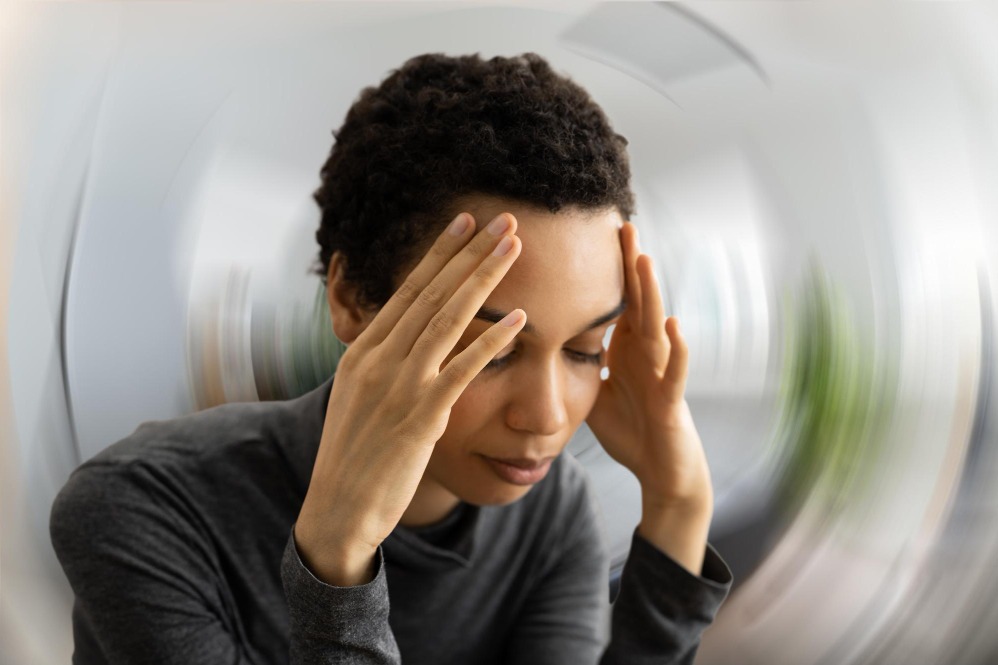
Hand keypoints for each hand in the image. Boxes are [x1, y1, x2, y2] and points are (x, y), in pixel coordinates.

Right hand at [294, 211, 525, 584]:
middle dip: (471, 252)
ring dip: (485, 279)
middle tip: (504, 219)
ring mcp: (399, 385)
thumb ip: (383, 365)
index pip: (408, 290)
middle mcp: (378, 359)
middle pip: (433, 293)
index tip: (465, 223)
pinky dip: (492, 341)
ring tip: (515, 248)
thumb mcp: (358, 398)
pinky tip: (520, 320)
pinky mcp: (420, 416)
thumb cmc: (353, 457)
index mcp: (363, 351)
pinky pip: (463, 370)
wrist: (337, 510)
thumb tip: (408, 340)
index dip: (440, 253)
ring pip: (449, 318)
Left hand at [585, 222, 712, 512]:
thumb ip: (576, 364)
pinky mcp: (671, 400)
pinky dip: (676, 348)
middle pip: (637, 301)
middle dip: (630, 265)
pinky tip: (672, 324)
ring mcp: (661, 373)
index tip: (595, 233)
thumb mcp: (594, 392)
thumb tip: (540, 344)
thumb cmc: (631, 429)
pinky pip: (675, 371)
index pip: (616, 300)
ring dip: (652, 292)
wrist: (661, 470)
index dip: (607, 270)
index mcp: (626, 349)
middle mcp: (646, 354)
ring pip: (656, 326)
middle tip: (623, 224)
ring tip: (645, 259)